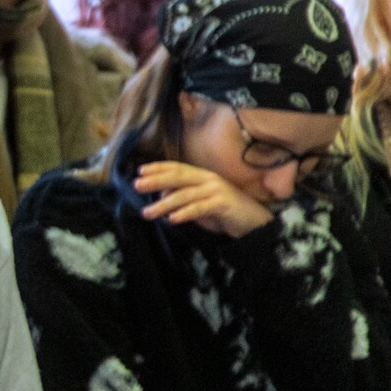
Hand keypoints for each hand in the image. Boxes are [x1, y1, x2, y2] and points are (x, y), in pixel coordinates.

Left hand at [135, 162, 273, 237]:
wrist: (253, 222)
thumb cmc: (223, 212)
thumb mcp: (199, 204)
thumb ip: (182, 199)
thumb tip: (160, 197)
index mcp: (202, 176)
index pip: (177, 168)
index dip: (158, 168)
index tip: (140, 171)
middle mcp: (208, 179)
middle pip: (178, 176)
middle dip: (156, 180)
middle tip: (137, 184)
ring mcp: (216, 190)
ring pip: (185, 195)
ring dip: (164, 204)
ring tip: (148, 213)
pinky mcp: (223, 204)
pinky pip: (199, 208)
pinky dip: (184, 213)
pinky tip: (172, 219)